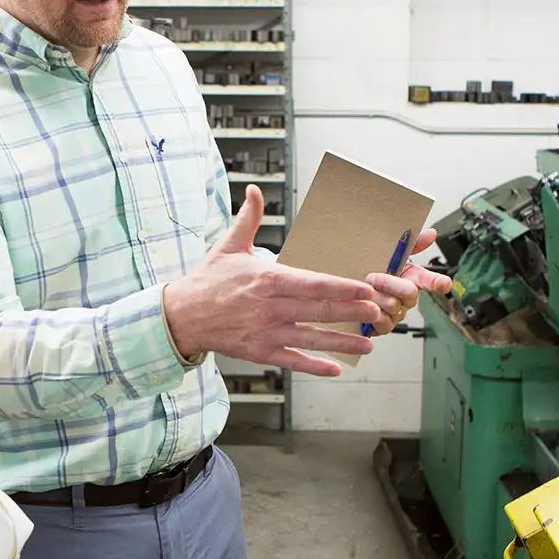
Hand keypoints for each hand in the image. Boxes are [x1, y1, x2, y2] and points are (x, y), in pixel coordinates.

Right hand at [162, 185, 381, 376]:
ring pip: (311, 338)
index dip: (340, 287)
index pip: (311, 284)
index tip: (363, 288)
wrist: (182, 316)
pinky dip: (314, 366)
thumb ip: (248, 218)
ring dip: (341, 341)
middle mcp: (269, 308)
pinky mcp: (260, 351)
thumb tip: (254, 190)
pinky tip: (336, 368)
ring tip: (368, 342)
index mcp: (266, 279)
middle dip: (350, 311)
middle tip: (376, 311)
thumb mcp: (229, 246)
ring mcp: (266, 332)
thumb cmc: (208, 280)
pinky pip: (292, 360)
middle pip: (317, 310)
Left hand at [364, 228, 453, 334]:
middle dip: (390, 283)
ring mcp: (397, 314)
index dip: (437, 281)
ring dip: (375, 296)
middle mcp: (407, 298)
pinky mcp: (384, 327)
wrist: (349, 290)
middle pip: (410, 293)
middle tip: (373, 277)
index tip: (444, 283)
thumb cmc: (372, 271)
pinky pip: (383, 322)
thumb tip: (431, 233)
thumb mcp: (389, 255)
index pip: (430, 279)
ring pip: (393, 306)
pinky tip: (363, 306)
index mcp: (411, 278)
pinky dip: (370, 314)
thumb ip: (410, 244)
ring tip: (364, 292)